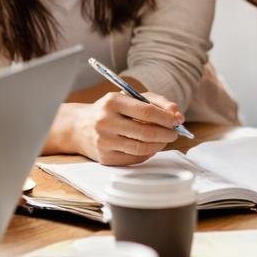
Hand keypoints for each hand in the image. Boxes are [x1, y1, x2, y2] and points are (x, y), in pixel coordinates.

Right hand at [48, 91, 182, 164]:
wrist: (79, 127)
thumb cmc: (110, 110)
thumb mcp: (129, 98)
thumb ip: (156, 102)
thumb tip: (178, 116)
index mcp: (112, 102)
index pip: (146, 111)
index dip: (166, 118)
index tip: (177, 121)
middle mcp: (105, 122)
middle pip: (146, 132)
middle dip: (166, 134)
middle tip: (174, 133)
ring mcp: (104, 142)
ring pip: (141, 148)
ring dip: (159, 145)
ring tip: (164, 140)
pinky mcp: (105, 158)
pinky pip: (134, 158)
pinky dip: (147, 153)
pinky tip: (149, 147)